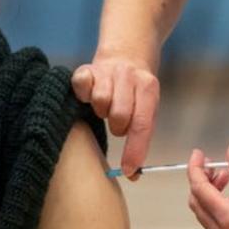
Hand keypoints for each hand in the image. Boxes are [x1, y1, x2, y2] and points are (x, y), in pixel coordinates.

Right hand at [71, 55, 159, 177]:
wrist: (127, 55)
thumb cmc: (136, 91)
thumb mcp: (147, 107)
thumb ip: (141, 137)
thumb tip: (132, 173)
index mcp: (148, 87)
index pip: (142, 124)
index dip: (134, 150)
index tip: (129, 172)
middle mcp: (128, 75)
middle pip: (119, 115)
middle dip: (118, 127)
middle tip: (118, 122)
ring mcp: (107, 70)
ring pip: (100, 101)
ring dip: (101, 110)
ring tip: (106, 105)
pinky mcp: (86, 69)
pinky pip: (81, 86)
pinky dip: (84, 95)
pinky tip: (90, 95)